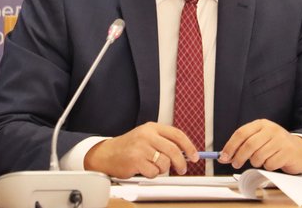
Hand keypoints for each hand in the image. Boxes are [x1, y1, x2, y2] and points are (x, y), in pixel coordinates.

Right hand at [83, 122, 198, 178]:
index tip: (194, 156)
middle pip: (174, 150)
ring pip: (164, 163)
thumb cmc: (129, 146)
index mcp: (152, 127)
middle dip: (181, 163)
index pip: (177, 135)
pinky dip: (152, 174)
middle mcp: (147, 135)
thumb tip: (186, 152)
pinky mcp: (136, 160)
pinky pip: (153, 172)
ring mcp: (141, 148)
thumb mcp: (146, 137)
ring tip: (152, 166)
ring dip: (162, 169)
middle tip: (182, 169)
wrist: (107, 153)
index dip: (189, 147)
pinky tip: (143, 169)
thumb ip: (164, 141)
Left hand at [218, 119, 301, 173]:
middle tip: (236, 164)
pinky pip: (270, 164)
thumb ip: (242, 145)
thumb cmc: (275, 145)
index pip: (241, 133)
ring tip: (259, 161)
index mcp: (261, 124)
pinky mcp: (287, 151)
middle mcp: (271, 129)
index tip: (223, 157)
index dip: (230, 146)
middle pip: (249, 145)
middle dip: (239, 157)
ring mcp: (280, 140)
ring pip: (259, 156)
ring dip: (255, 163)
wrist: (299, 150)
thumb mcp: (259, 139)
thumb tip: (224, 156)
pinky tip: (272, 162)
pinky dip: (267, 166)